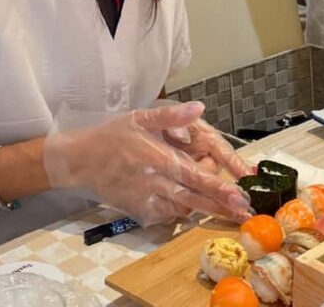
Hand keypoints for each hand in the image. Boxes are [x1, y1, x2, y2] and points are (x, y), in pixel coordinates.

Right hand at [43, 102, 251, 226]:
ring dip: (205, 210)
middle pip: (194, 199)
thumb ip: (171, 115)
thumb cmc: (112, 136)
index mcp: (159, 159)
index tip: (239, 194)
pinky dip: (181, 212)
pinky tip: (192, 206)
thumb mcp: (140, 118)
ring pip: (183, 209)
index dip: (218, 187)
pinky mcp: (139, 211)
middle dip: (221, 206)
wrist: (79, 161)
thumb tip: (199, 107)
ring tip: (228, 211)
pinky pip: (167, 215)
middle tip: (244, 212)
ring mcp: (147, 199)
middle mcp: (155, 183)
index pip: (195, 176)